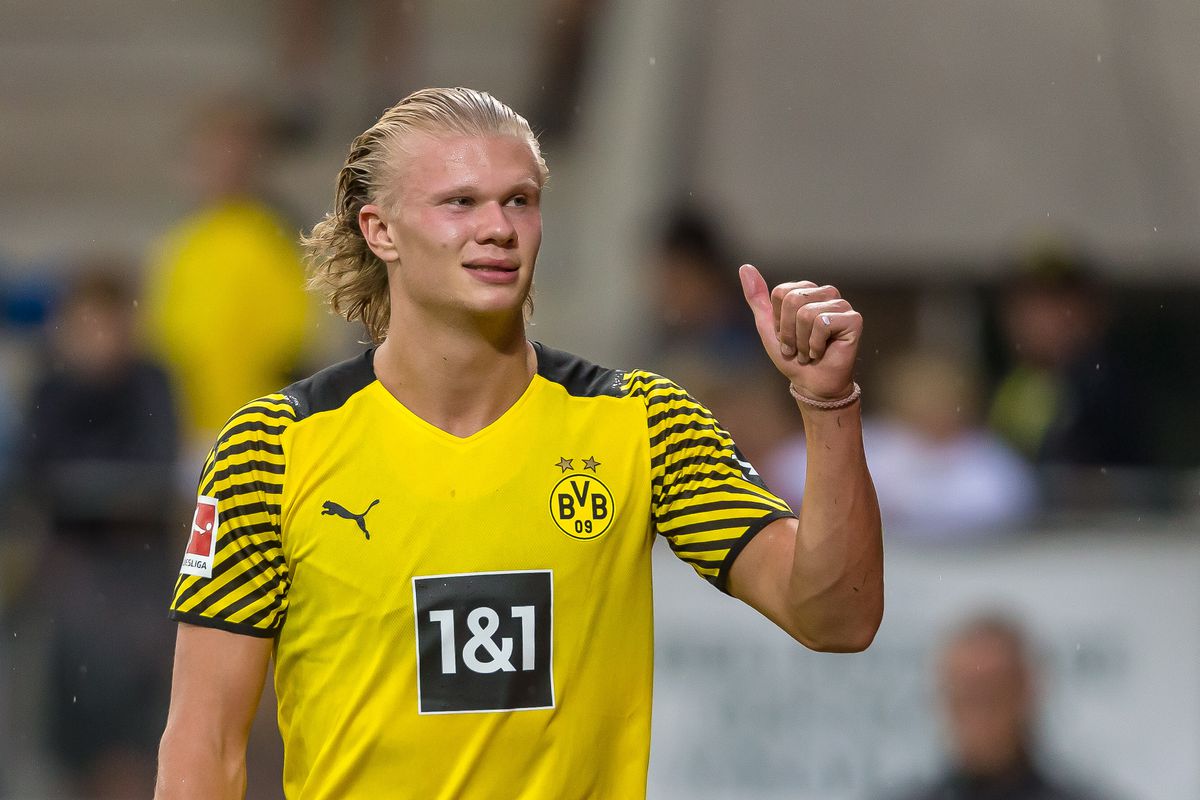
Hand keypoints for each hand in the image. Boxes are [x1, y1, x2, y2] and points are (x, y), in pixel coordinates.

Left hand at [739, 264, 861, 401]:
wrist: (811, 383)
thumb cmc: (792, 356)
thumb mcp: (768, 326)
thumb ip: (757, 298)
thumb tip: (745, 267)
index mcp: (806, 290)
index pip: (780, 293)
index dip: (778, 321)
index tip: (786, 337)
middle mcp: (825, 292)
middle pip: (792, 300)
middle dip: (788, 332)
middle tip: (797, 348)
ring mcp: (841, 305)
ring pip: (806, 314)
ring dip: (802, 342)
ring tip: (809, 352)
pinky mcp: (853, 319)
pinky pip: (822, 324)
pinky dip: (815, 345)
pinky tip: (822, 352)